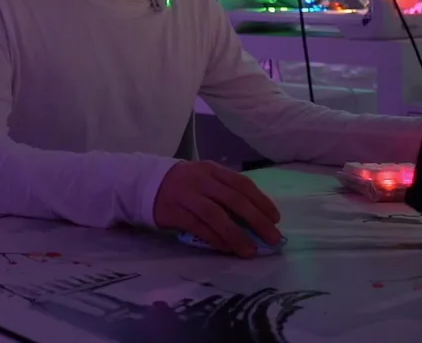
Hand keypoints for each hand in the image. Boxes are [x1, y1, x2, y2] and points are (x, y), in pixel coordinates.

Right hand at [153, 160, 281, 257]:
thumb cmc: (182, 184)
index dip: (261, 201)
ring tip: (250, 251)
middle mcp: (201, 180)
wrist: (144, 184)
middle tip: (273, 238)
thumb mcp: (204, 178)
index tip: (276, 219)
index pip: (242, 184)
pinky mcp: (174, 212)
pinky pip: (198, 227)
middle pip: (234, 199)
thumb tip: (255, 217)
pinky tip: (226, 248)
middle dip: (257, 220)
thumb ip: (225, 191)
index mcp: (212, 169)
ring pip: (216, 215)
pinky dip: (215, 238)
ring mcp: (187, 195)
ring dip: (236, 234)